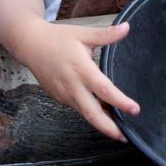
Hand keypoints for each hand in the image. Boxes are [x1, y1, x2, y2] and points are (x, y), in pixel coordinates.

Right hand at [19, 20, 138, 141]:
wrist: (30, 45)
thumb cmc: (58, 38)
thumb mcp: (83, 34)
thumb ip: (106, 34)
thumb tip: (127, 28)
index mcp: (81, 69)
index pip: (104, 90)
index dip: (120, 102)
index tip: (135, 110)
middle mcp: (73, 86)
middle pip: (93, 114)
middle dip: (110, 128)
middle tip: (126, 137)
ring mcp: (65, 95)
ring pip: (86, 114)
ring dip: (102, 124)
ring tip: (119, 131)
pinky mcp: (60, 98)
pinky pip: (78, 108)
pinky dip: (91, 114)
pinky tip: (102, 115)